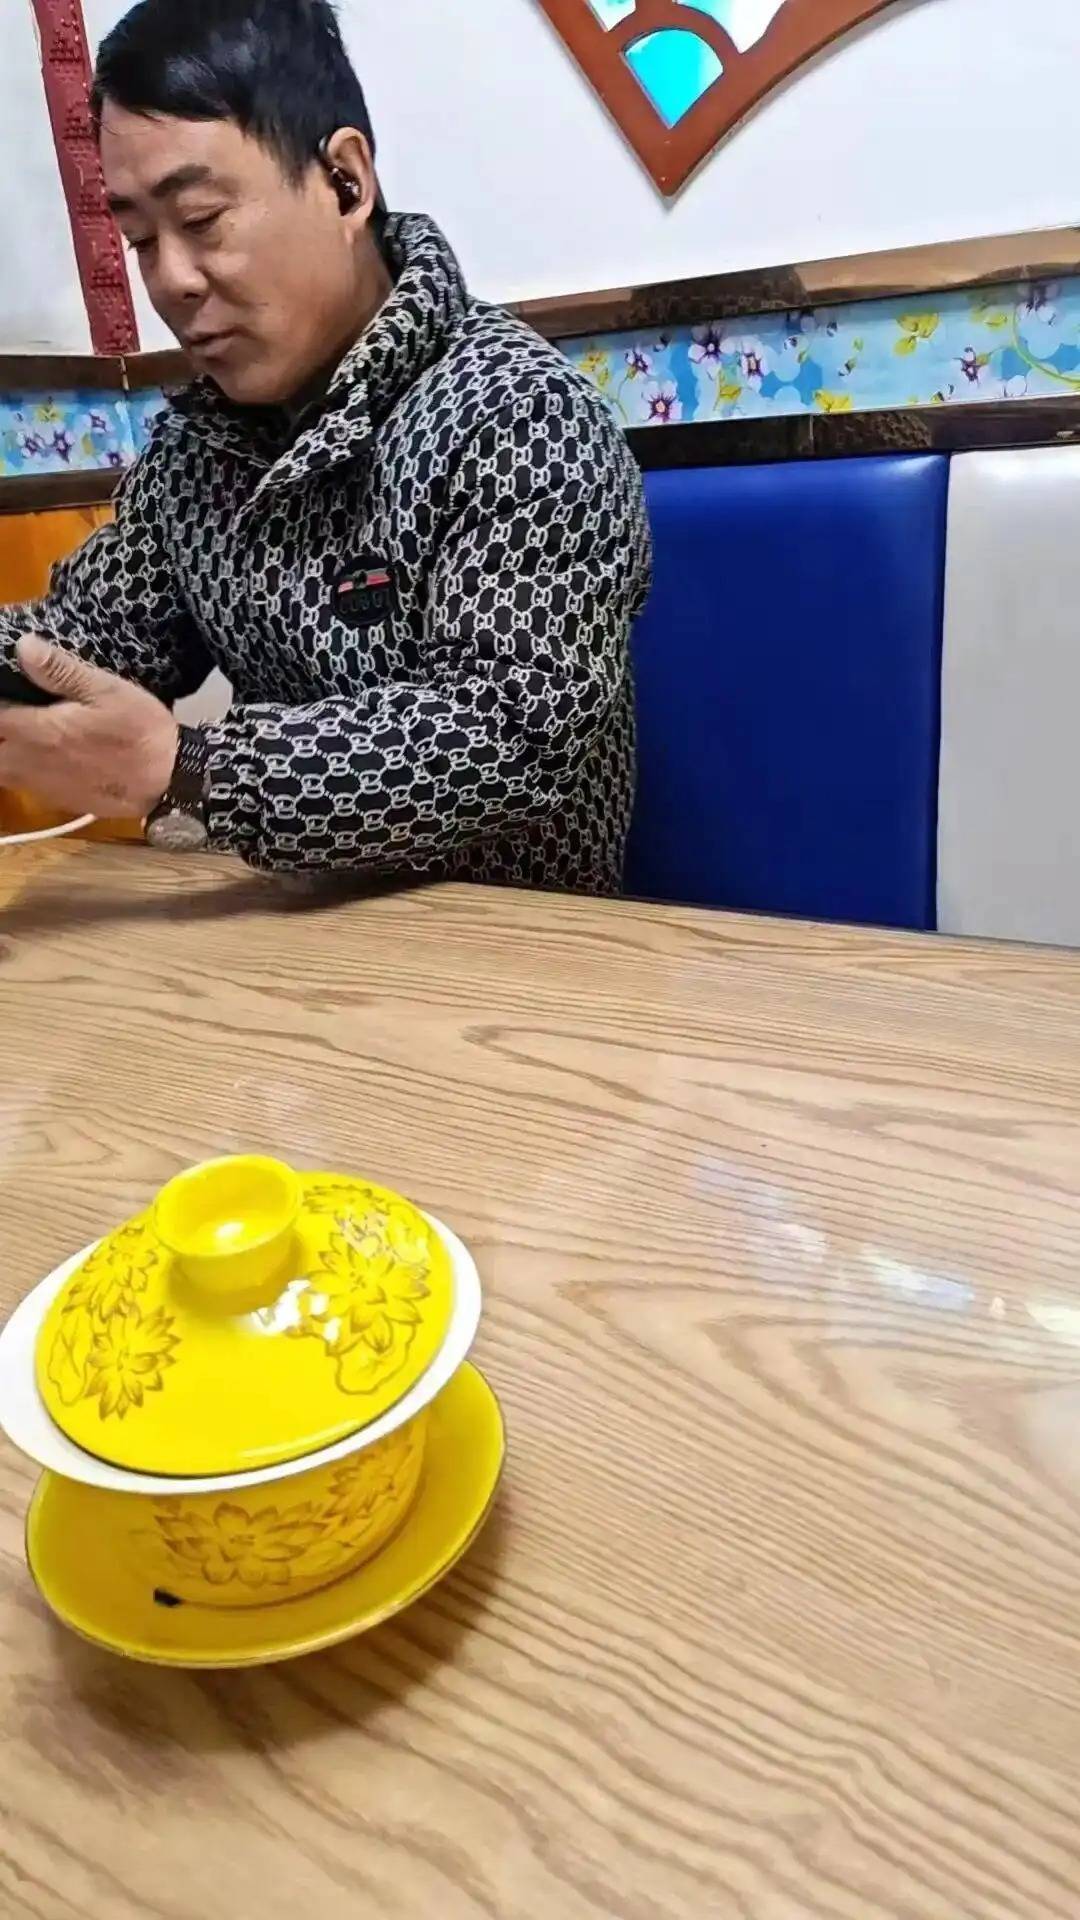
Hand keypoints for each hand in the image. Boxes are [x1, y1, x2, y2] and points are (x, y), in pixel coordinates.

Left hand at [0, 636, 177, 820]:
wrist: (169, 783)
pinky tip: (42, 756)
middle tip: (15, 715)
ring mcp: (42, 785)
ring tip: (25, 734)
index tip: (8, 693)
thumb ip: (60, 670)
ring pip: (2, 771)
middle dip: (1, 733)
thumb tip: (22, 646)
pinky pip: (23, 784)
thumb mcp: (107, 690)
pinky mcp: (57, 799)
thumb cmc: (139, 731)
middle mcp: (30, 762)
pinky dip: (21, 770)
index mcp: (37, 731)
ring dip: (6, 752)